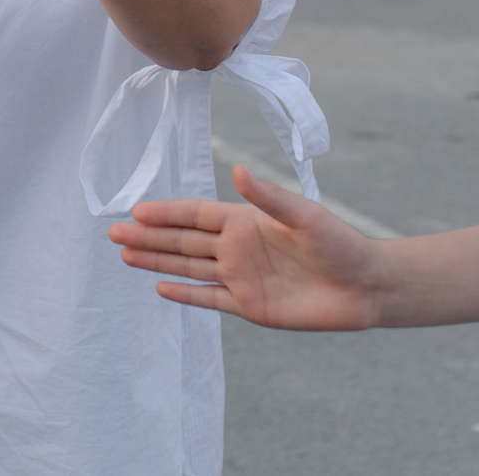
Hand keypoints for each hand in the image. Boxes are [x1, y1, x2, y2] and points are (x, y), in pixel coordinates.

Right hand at [109, 162, 382, 328]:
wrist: (365, 287)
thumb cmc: (340, 244)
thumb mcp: (305, 215)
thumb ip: (268, 197)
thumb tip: (237, 171)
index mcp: (246, 221)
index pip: (195, 214)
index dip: (166, 213)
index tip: (136, 210)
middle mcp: (237, 248)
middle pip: (182, 242)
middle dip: (148, 237)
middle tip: (113, 234)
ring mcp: (240, 278)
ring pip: (188, 268)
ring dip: (156, 263)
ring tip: (125, 256)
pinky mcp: (250, 306)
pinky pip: (209, 299)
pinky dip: (184, 294)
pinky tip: (159, 289)